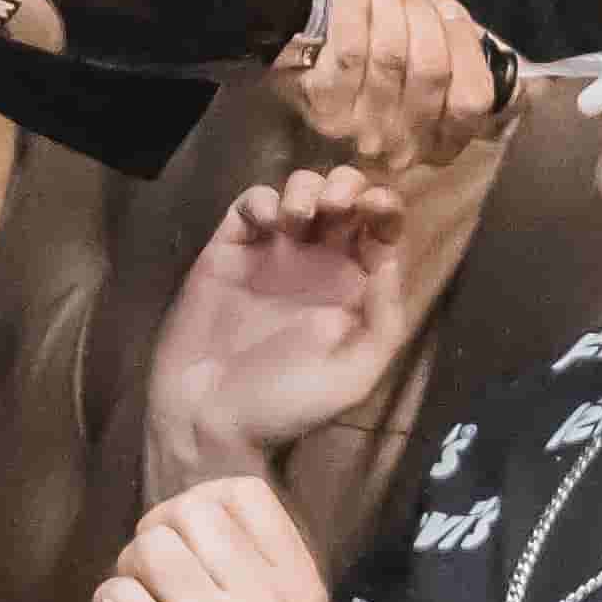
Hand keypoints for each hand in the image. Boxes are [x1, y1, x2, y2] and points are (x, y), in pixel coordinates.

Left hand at [92, 473, 334, 601]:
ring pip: (147, 550)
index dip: (200, 504)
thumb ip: (271, 577)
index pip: (242, 495)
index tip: (188, 542)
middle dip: (156, 537)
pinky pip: (116, 598)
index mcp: (300, 589)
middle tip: (153, 580)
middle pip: (187, 513)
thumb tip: (215, 514)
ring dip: (131, 575)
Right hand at [147, 164, 411, 483]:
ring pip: (301, 187)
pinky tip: (267, 226)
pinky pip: (250, 202)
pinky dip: (263, 200)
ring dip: (307, 187)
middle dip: (347, 184)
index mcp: (355, 287)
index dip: (384, 205)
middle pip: (346, 193)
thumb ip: (384, 318)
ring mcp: (273, 252)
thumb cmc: (286, 403)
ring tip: (299, 219)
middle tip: (335, 206)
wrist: (210, 417)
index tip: (374, 210)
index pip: (381, 226)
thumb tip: (391, 256)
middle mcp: (319, 262)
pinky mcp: (230, 248)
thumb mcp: (354, 375)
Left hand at [276, 0, 507, 169]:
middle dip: (424, 17)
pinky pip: (349, 52)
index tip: (449, 10)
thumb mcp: (430, 65)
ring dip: (389, 9)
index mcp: (441, 140)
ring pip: (391, 56)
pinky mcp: (324, 105)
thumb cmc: (381, 68)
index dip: (464, 46)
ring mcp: (362, 128)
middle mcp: (403, 143)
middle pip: (430, 69)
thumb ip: (454, 50)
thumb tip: (450, 17)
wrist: (309, 74)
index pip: (470, 99)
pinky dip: (353, 11)